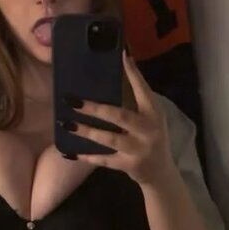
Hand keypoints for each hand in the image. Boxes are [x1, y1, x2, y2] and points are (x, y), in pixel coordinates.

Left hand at [59, 51, 175, 187]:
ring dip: (87, 131)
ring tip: (67, 124)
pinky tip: (70, 152)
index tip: (121, 56)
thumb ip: (137, 98)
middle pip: (120, 116)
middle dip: (95, 108)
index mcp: (154, 112)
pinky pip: (104, 160)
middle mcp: (148, 130)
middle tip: (72, 101)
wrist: (161, 173)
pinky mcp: (129, 165)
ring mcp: (138, 149)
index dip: (133, 74)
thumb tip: (121, 66)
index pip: (143, 90)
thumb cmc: (151, 137)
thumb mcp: (151, 117)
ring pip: (109, 138)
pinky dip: (87, 156)